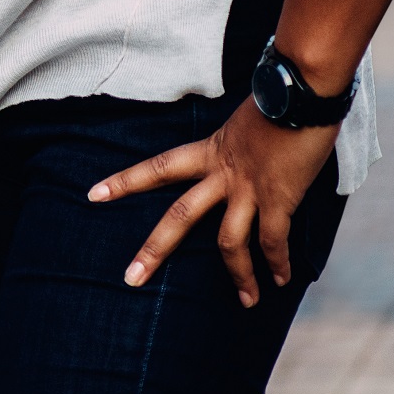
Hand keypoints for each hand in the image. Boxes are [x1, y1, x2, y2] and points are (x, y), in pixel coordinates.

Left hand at [89, 98, 335, 307]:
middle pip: (179, 216)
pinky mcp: (279, 199)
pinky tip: (281, 280)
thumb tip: (243, 159)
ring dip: (239, 276)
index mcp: (208, 151)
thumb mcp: (242, 124)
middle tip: (130, 278)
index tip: (92, 195)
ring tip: (247, 301)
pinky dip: (278, 263)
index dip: (124, 182)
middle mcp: (221, 173)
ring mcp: (247, 188)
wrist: (301, 91)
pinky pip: (273, 240)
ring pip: (229, 242)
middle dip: (154, 250)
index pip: (156, 167)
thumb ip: (235, 148)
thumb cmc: (279, 102)